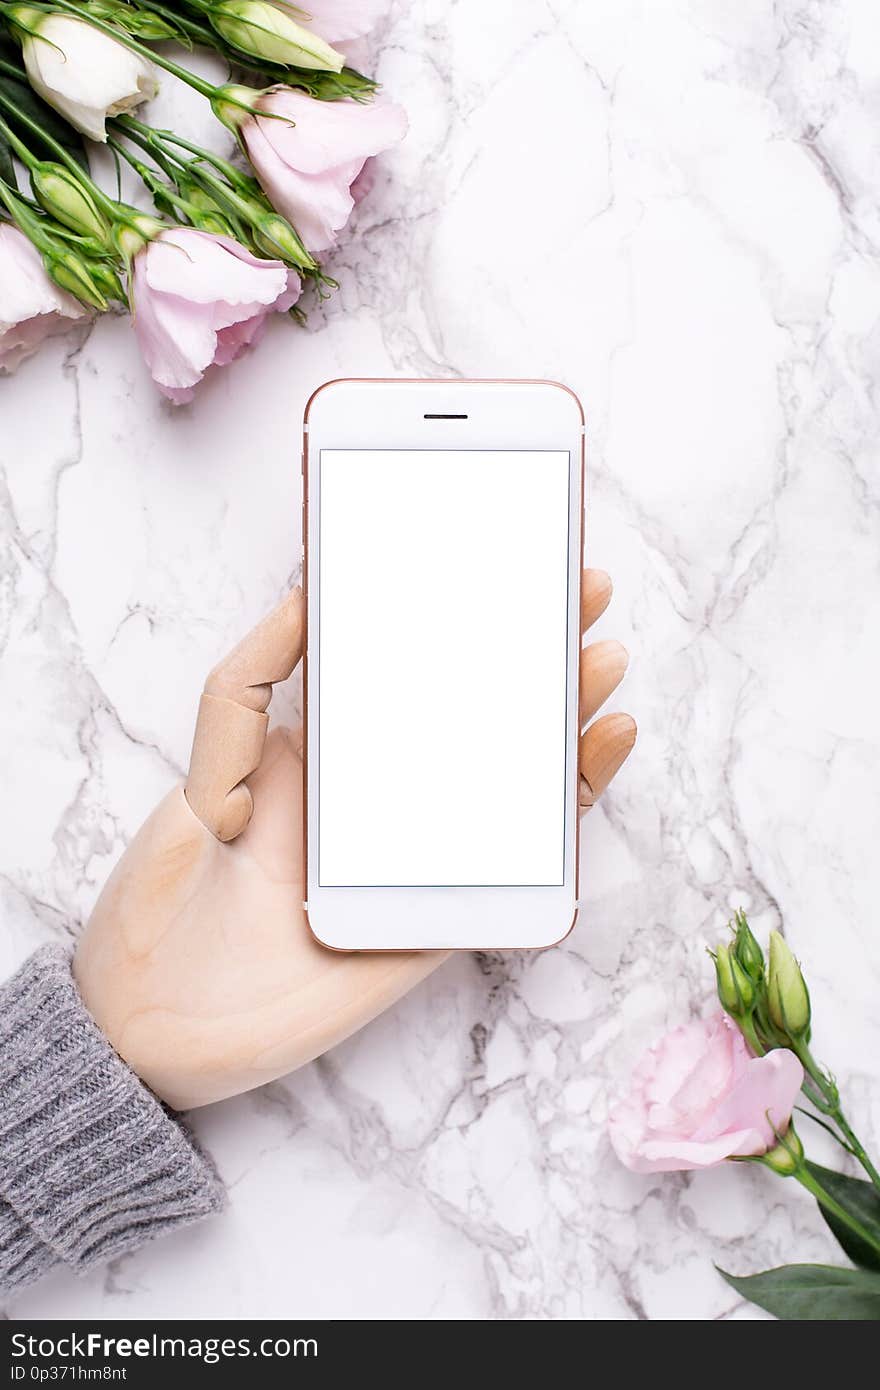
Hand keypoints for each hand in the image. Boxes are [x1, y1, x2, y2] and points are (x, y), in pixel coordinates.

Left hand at [73, 570, 635, 1108]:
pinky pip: (522, 857)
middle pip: (476, 713)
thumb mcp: (198, 783)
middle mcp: (383, 798)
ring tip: (602, 663)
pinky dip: (570, 805)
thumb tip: (302, 594)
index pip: (410, 671)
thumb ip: (243, 692)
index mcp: (326, 755)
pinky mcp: (442, 917)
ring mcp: (420, 856)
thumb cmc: (161, 907)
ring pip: (513, 775)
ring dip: (567, 716)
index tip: (505, 559)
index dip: (461, 616)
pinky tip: (601, 748)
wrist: (154, 1038)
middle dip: (535, 650)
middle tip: (583, 589)